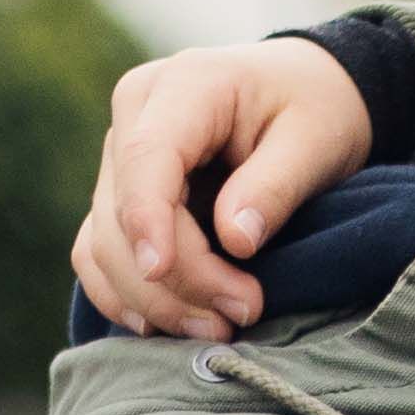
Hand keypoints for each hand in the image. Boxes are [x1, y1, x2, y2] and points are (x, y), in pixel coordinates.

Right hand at [70, 35, 371, 339]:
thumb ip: (275, 186)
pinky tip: (168, 325)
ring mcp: (119, 156)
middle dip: (176, 278)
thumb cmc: (316, 109)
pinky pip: (98, 252)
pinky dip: (126, 295)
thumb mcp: (316, 139)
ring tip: (219, 328)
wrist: (305, 92)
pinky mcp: (119, 193)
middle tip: (243, 313)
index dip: (147, 220)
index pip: (146, 158)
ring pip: (103, 242)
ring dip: (152, 298)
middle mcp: (135, 115)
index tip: (162, 271)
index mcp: (183, 86)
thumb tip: (234, 240)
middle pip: (122, 212)